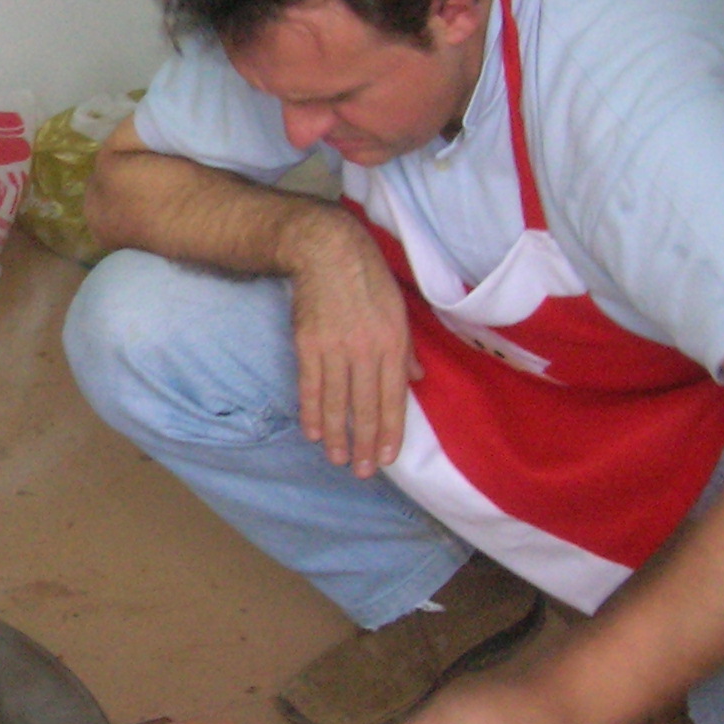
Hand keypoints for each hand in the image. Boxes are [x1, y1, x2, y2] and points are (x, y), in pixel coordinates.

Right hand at [283, 213, 415, 476]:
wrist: (327, 251)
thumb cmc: (369, 279)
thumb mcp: (400, 310)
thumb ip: (407, 349)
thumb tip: (416, 380)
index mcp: (393, 343)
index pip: (393, 398)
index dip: (390, 431)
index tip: (388, 457)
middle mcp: (366, 350)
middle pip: (365, 406)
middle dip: (365, 443)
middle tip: (364, 471)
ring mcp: (334, 349)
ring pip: (336, 402)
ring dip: (338, 435)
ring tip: (339, 459)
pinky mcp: (307, 345)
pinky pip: (310, 386)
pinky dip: (311, 412)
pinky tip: (314, 433)